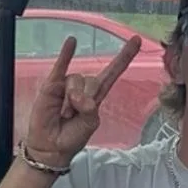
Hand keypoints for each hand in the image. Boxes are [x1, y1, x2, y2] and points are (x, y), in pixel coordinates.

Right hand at [23, 34, 141, 163]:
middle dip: (86, 97)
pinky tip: (72, 42)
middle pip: (93, 80)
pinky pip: (61, 66)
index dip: (125, 57)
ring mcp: (67, 85)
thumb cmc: (72, 137)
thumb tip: (79, 96)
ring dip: (72, 97)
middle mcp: (83, 87)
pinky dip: (66, 54)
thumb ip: (89, 109)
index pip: (113, 73)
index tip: (137, 40)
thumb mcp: (89, 125)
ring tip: (64, 113)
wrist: (51, 147)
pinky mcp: (52, 85)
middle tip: (74, 115)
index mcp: (96, 96)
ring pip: (76, 79)